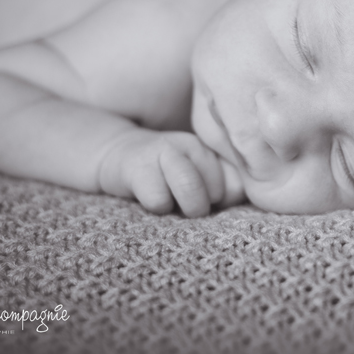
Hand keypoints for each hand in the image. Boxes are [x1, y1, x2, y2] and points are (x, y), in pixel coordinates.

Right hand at [97, 129, 240, 216]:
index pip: (237, 187)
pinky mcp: (138, 166)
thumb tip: (235, 196)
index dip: (222, 203)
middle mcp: (193, 145)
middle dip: (204, 207)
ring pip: (191, 190)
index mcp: (213, 149)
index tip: (204, 200)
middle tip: (184, 203)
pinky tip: (150, 198)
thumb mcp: (201, 180)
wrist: (116, 155)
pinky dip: (157, 207)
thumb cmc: (166, 178)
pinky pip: (158, 200)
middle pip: (219, 192)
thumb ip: (228, 188)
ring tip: (173, 204)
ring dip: (184, 208)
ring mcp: (166, 151)